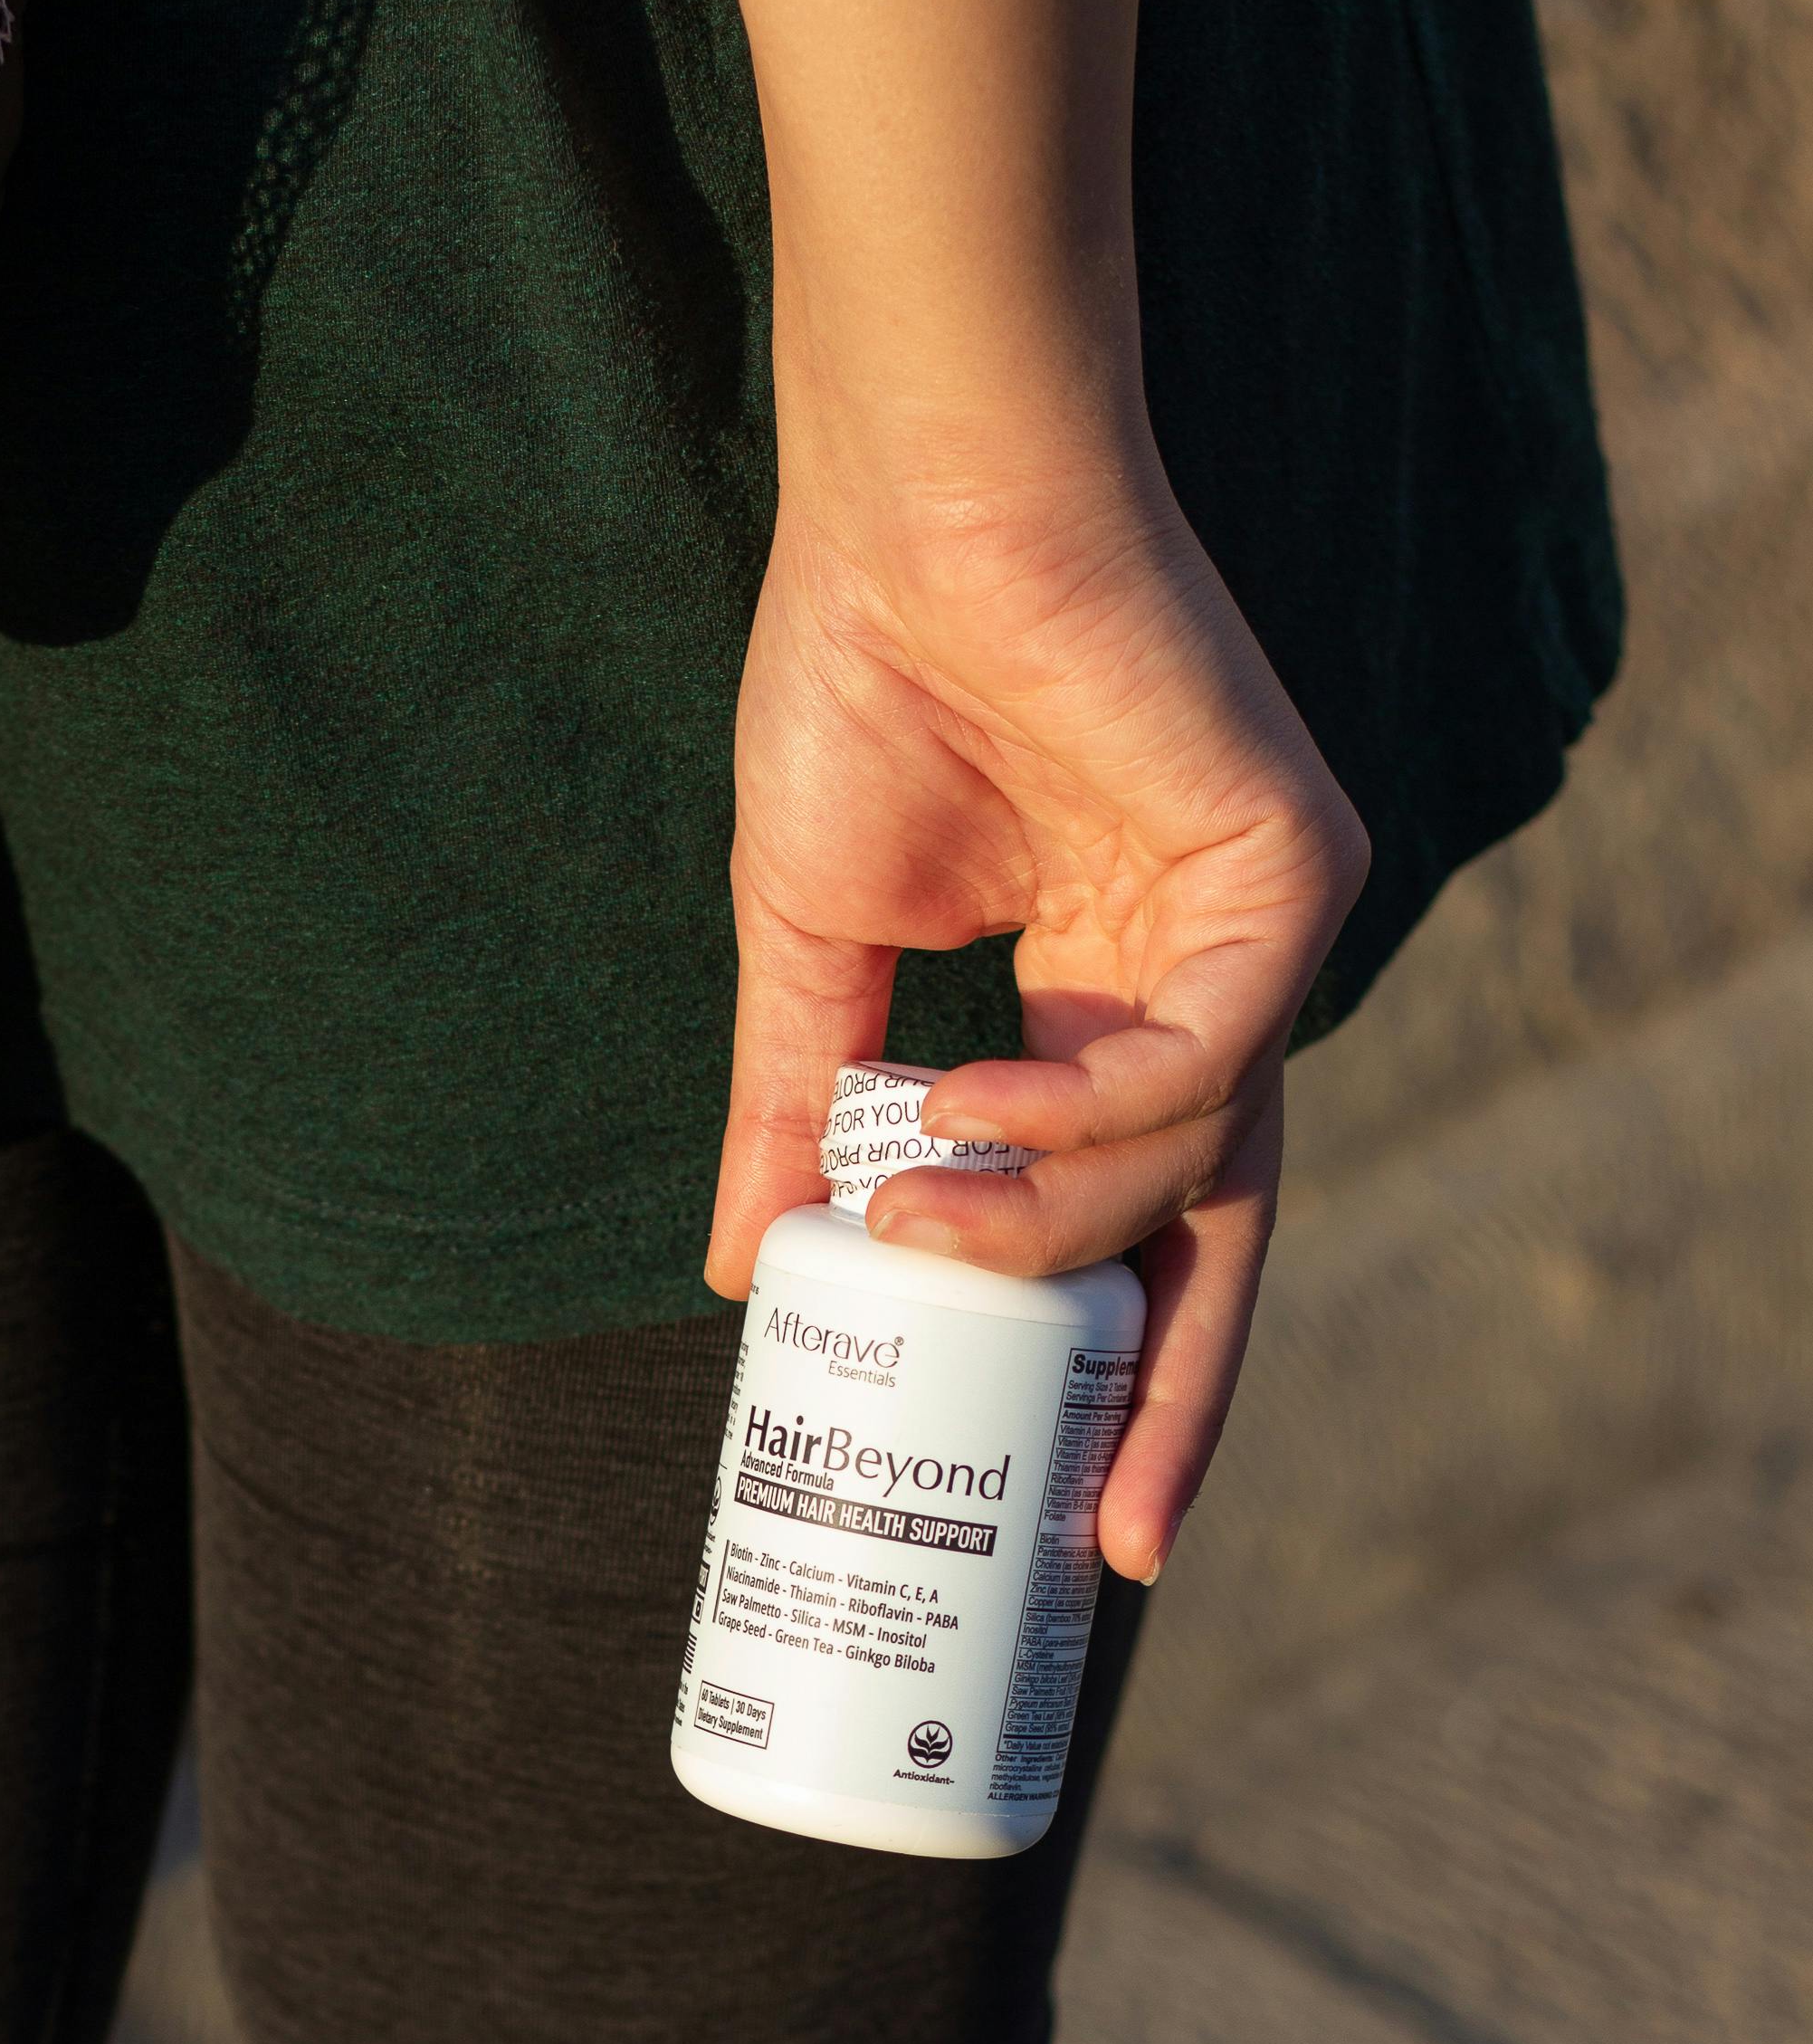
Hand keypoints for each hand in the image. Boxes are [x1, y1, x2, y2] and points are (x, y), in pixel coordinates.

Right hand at [705, 452, 1368, 1582]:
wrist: (909, 507)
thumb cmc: (857, 687)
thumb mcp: (809, 956)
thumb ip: (802, 1118)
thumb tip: (753, 1285)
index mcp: (1102, 1004)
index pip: (1135, 1221)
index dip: (1104, 1367)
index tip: (1062, 1523)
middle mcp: (1201, 981)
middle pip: (1215, 1236)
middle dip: (1170, 1396)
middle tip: (1113, 1536)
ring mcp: (1258, 927)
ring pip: (1192, 1160)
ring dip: (1045, 1225)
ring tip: (912, 1227)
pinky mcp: (1289, 867)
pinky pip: (1207, 1056)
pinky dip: (1088, 1112)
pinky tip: (968, 1109)